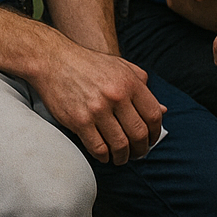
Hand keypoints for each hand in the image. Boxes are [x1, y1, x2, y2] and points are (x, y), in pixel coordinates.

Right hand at [31, 38, 165, 164]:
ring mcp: (97, 109)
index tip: (150, 140)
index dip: (155, 133)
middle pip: (139, 134)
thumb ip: (142, 84)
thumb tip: (163, 110)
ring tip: (120, 157)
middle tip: (136, 154)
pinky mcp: (79, 121)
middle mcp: (116, 96)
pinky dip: (104, 156)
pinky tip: (103, 154)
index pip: (154, 116)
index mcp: (129, 82)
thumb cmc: (87, 64)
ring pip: (120, 145)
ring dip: (123, 157)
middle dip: (141, 150)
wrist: (52, 59)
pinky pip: (98, 148)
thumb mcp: (120, 66)